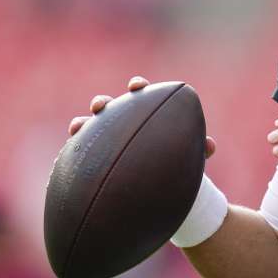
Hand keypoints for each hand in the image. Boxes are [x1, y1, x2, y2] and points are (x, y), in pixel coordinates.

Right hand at [68, 76, 215, 158]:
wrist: (160, 191)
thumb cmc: (175, 165)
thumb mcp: (188, 157)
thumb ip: (198, 149)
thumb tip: (210, 146)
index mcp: (144, 116)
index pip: (139, 94)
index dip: (137, 87)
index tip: (137, 87)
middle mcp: (120, 125)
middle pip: (107, 108)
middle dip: (101, 103)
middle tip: (100, 106)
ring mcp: (104, 142)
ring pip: (86, 130)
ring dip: (80, 125)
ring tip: (76, 128)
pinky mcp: (92, 162)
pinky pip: (79, 158)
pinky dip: (72, 157)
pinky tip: (66, 162)